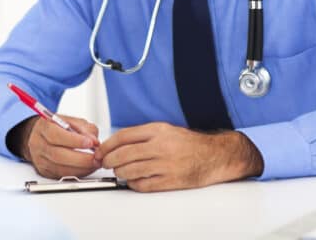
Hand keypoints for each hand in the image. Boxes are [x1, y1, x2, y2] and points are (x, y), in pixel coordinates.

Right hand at [18, 115, 100, 179]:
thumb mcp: (71, 121)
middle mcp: (39, 144)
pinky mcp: (45, 171)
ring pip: (60, 168)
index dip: (74, 141)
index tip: (90, 143)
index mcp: (44, 127)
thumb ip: (84, 129)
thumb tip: (94, 142)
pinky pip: (62, 175)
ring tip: (94, 163)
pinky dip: (77, 173)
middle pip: (58, 155)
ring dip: (81, 168)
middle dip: (81, 158)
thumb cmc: (57, 127)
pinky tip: (86, 168)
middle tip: (96, 158)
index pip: (56, 135)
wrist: (41, 136)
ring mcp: (40, 159)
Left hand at [95, 122, 262, 191]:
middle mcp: (161, 146)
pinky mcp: (171, 180)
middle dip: (109, 160)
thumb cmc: (188, 143)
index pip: (123, 136)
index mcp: (158, 130)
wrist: (214, 156)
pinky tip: (133, 181)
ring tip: (119, 172)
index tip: (102, 150)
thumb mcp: (165, 130)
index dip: (108, 145)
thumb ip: (142, 135)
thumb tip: (116, 144)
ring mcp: (166, 164)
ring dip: (120, 173)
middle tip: (105, 163)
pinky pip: (144, 184)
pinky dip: (133, 184)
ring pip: (131, 170)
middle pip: (124, 154)